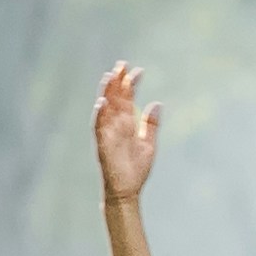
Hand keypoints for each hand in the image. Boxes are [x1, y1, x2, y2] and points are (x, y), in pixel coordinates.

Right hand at [92, 62, 160, 203]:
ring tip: (109, 77)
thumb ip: (151, 124)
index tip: (139, 70)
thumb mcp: (149, 143)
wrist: (128, 191)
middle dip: (118, 82)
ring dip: (106, 93)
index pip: (127, 99)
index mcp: (127, 124)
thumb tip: (157, 103)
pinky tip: (101, 102)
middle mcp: (116, 126)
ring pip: (105, 109)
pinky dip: (99, 115)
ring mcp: (108, 134)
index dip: (131, 84)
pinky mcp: (103, 145)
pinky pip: (99, 128)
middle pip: (115, 99)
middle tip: (122, 64)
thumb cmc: (136, 169)